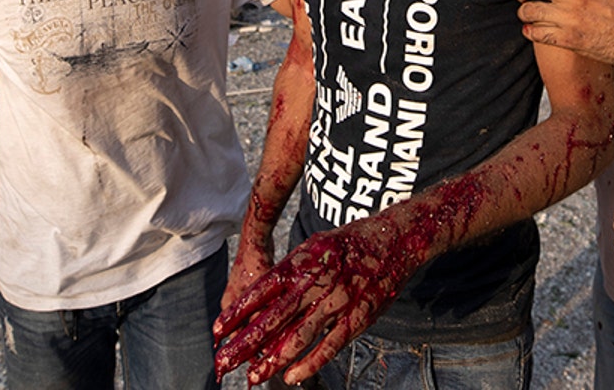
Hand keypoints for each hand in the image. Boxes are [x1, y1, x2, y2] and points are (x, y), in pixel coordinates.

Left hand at [213, 217, 428, 384]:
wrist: (395, 238)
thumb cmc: (349, 244)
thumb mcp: (313, 247)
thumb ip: (289, 271)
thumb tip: (261, 294)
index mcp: (301, 262)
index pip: (261, 291)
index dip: (237, 313)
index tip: (217, 332)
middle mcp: (316, 281)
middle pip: (273, 318)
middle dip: (245, 343)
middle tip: (223, 362)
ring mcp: (337, 300)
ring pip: (299, 336)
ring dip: (273, 360)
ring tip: (253, 376)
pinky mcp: (359, 316)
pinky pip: (330, 345)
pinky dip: (310, 363)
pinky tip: (292, 376)